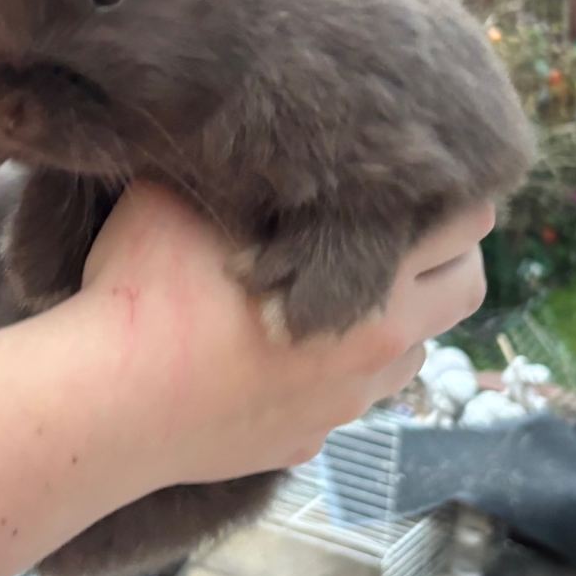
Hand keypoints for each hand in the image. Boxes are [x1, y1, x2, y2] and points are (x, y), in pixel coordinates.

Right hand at [82, 185, 492, 489]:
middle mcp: (377, 346)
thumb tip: (251, 137)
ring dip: (390, 320)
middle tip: (395, 236)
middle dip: (444, 258)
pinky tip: (280, 354)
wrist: (109, 403)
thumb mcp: (188, 195)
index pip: (467, 225)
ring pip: (410, 354)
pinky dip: (334, 372)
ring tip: (330, 294)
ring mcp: (344, 402)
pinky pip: (347, 399)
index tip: (415, 183)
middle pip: (463, 292)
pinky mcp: (307, 438)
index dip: (449, 195)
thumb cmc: (149, 289)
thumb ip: (242, 166)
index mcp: (371, 278)